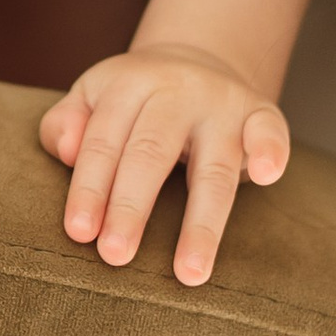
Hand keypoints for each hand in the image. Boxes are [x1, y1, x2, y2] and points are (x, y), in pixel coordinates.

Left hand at [38, 41, 289, 282]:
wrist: (195, 63)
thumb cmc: (132, 103)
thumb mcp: (90, 100)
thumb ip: (64, 126)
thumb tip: (66, 151)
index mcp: (128, 83)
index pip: (104, 141)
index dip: (90, 188)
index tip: (80, 234)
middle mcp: (176, 89)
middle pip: (150, 152)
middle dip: (131, 207)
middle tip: (115, 256)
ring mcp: (222, 103)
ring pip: (211, 167)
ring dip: (201, 223)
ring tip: (190, 273)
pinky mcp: (261, 113)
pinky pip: (270, 130)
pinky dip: (271, 149)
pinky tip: (265, 175)